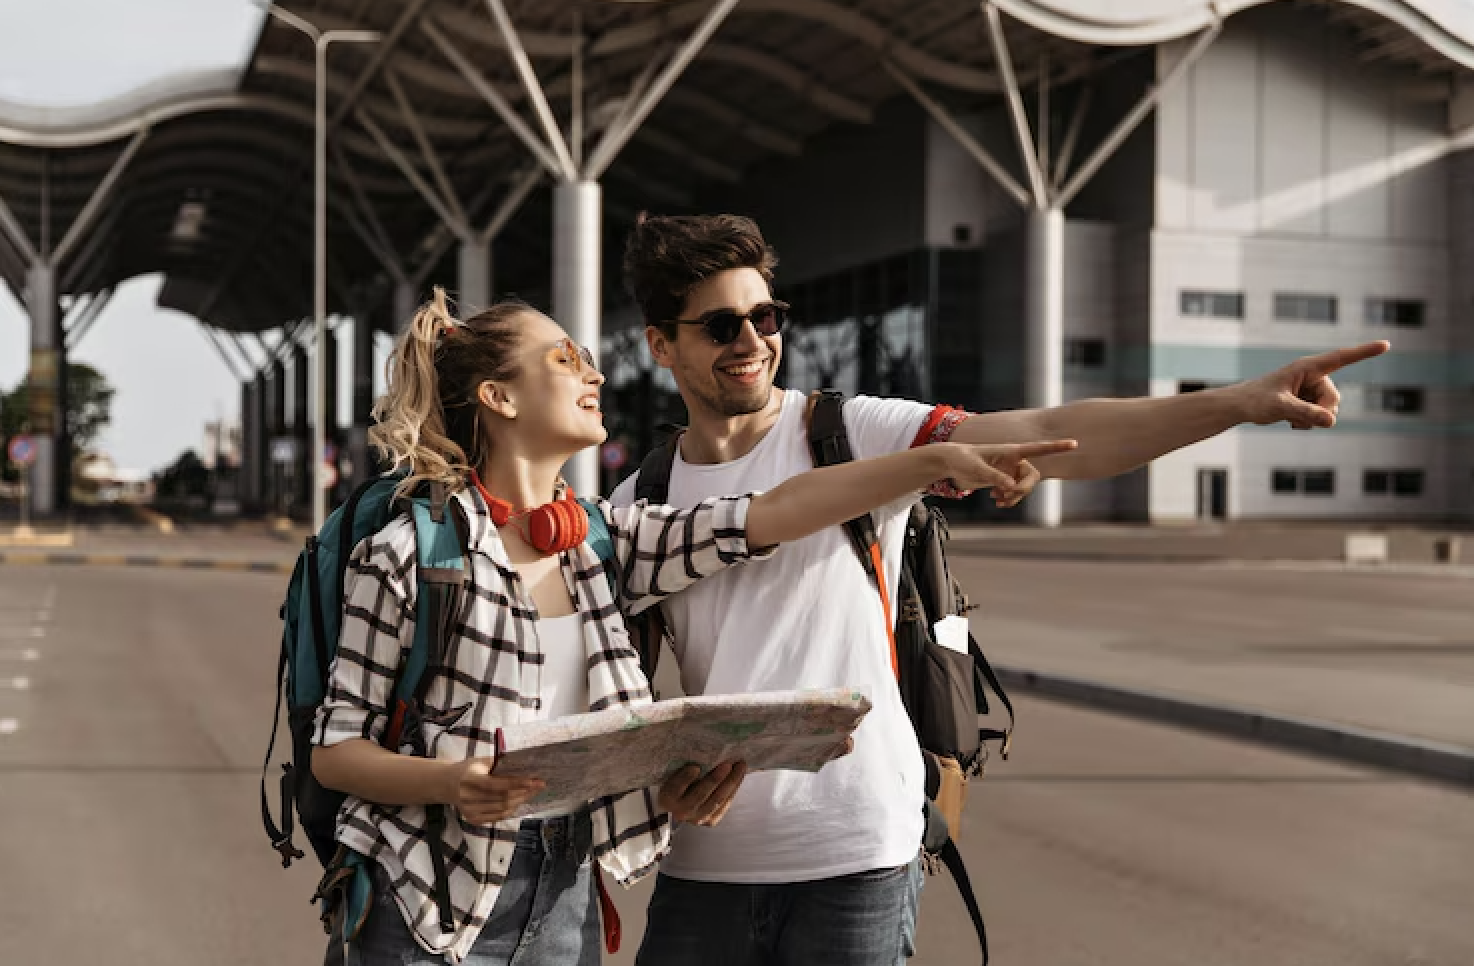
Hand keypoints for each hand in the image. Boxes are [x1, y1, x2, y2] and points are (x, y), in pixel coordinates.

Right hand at [446, 758, 543, 824]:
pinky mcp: (473, 820)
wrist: (448, 784)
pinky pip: (498, 817)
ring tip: (532, 793)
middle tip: (539, 786)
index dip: (516, 783)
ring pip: (502, 809)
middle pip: (502, 798)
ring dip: (520, 801)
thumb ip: (500, 763)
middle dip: (524, 792)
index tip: (534, 781)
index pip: (495, 784)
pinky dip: (511, 809)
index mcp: (469, 778)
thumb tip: (525, 763)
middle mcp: (467, 797)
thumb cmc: (470, 769)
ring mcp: (469, 811)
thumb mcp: (481, 761)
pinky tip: (520, 801)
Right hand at [658, 761, 746, 826]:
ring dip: (730, 783)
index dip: (685, 778)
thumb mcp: (673, 775)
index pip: (675, 788)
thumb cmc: (676, 783)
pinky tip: (739, 777)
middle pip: (699, 795)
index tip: (695, 767)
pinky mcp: (710, 821)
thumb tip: (699, 756)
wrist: (678, 806)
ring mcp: (696, 819)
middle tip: (727, 764)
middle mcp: (681, 811)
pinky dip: (732, 790)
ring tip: (739, 767)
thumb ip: (682, 768)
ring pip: (716, 801)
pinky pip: (724, 805)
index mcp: (667, 798)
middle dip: (715, 779)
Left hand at [936, 439, 1078, 505]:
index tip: (1073, 444)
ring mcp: (1009, 471)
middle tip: (1008, 495)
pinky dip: (1009, 499)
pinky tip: (996, 500)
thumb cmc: (962, 459)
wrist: (951, 463)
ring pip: (1024, 488)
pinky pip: (1014, 493)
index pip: (1037, 449)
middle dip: (1024, 489)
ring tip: (997, 500)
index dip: (1056, 447)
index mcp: (1010, 450)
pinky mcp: (1003, 480)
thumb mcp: (977, 468)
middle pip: (1032, 476)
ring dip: (1015, 497)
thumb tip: (1011, 487)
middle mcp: (1013, 460)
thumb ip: (994, 477)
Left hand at [1232, 341, 1388, 429]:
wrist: (1240, 407)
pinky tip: (1291, 421)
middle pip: (1333, 398)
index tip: (1386, 344)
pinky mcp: (1308, 401)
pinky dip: (1309, 423)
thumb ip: (1305, 413)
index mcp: (1307, 367)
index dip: (1364, 352)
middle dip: (1321, 412)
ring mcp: (1311, 389)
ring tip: (1289, 418)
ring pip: (1329, 409)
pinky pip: (1321, 416)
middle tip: (1298, 419)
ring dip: (1313, 419)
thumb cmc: (1255, 400)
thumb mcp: (1280, 407)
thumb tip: (1331, 421)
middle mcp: (1312, 376)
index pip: (1341, 358)